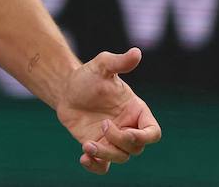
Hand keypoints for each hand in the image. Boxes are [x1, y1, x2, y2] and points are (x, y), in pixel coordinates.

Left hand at [56, 47, 161, 173]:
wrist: (66, 88)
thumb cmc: (88, 76)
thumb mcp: (102, 66)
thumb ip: (119, 62)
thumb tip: (136, 52)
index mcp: (137, 112)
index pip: (153, 133)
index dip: (144, 137)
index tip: (126, 129)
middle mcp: (128, 128)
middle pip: (136, 148)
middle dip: (120, 141)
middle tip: (102, 126)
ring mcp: (113, 139)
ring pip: (120, 157)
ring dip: (106, 155)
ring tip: (88, 145)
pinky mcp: (97, 146)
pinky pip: (103, 166)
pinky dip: (96, 166)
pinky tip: (84, 158)